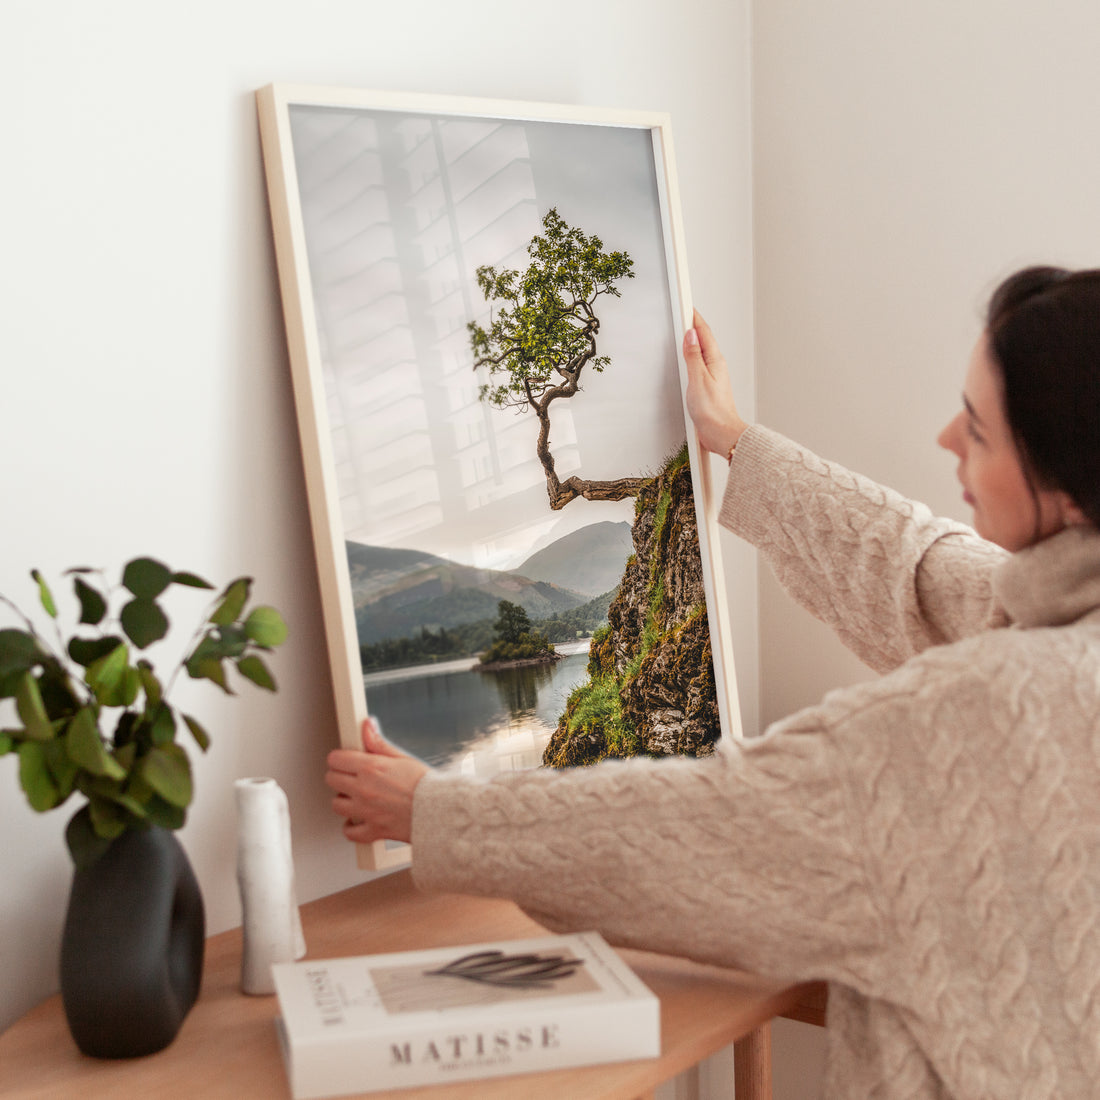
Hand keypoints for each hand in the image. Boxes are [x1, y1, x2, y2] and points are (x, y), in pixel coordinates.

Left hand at [325, 717, 429, 844]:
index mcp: (371, 768)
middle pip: (331, 779)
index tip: (346, 760)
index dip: (340, 758)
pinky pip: (349, 832)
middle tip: (351, 776)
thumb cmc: (426, 785)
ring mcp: (366, 811)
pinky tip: (358, 820)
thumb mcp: (402, 758)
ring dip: (344, 800)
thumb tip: (367, 726)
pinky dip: (351, 827)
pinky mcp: (372, 830)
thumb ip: (379, 743)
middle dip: (339, 776)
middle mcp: (364, 789)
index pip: (336, 759)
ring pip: (336, 805)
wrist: (440, 811)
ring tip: (356, 797)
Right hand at [683, 310, 748, 457]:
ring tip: (685, 330)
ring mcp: (712, 376)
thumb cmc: (712, 411)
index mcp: (715, 361)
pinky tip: (687, 359)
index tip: (687, 305)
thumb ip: (693, 356)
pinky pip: (698, 365)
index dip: (695, 318)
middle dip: (693, 325)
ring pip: (701, 352)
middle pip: (703, 340)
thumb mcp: (698, 379)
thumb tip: (690, 335)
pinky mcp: (707, 387)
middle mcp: (715, 366)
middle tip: (684, 312)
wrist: (721, 433)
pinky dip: (692, 357)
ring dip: (693, 340)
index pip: (704, 333)